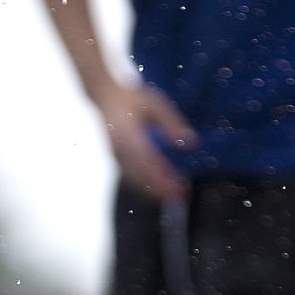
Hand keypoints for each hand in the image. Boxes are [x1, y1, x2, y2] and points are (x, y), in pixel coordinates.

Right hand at [93, 80, 197, 202]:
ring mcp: (116, 157)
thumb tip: (191, 143)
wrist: (103, 96)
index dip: (164, 179)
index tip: (179, 189)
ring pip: (136, 180)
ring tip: (173, 195)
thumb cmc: (130, 98)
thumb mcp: (154, 104)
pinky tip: (158, 188)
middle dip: (161, 190)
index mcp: (129, 136)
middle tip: (181, 197)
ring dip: (154, 190)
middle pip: (142, 177)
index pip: (150, 164)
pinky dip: (145, 185)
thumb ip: (172, 123)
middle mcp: (120, 150)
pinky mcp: (117, 159)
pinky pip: (131, 177)